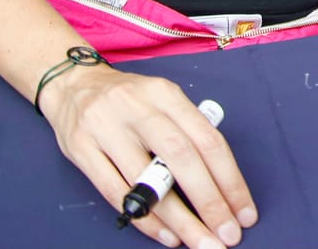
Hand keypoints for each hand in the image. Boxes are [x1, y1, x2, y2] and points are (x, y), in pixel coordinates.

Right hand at [41, 64, 254, 248]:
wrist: (72, 84)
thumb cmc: (130, 100)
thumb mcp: (163, 100)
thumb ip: (188, 131)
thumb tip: (221, 182)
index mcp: (166, 94)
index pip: (208, 139)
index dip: (230, 180)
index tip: (245, 212)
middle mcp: (138, 109)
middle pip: (181, 158)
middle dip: (210, 202)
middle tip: (228, 234)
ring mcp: (106, 128)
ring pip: (147, 180)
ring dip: (179, 218)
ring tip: (200, 242)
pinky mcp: (81, 149)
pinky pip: (115, 192)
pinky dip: (144, 218)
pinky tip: (167, 235)